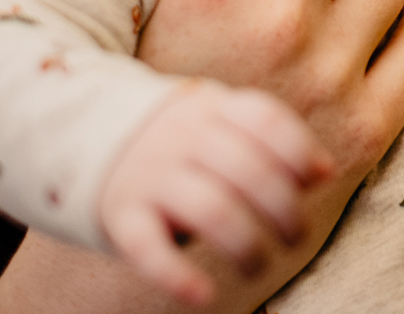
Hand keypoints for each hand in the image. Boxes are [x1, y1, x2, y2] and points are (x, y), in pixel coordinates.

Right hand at [97, 83, 328, 304]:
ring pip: (211, 210)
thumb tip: (324, 172)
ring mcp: (149, 174)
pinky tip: (204, 296)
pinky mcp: (119, 215)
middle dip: (284, 210)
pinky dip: (177, 275)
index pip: (266, 120)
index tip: (315, 180)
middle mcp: (182, 137)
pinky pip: (148, 248)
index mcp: (212, 108)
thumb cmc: (176, 140)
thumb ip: (269, 140)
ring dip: (247, 246)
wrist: (79, 133)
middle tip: (296, 237)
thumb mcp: (218, 121)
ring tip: (259, 267)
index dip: (299, 152)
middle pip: (249, 170)